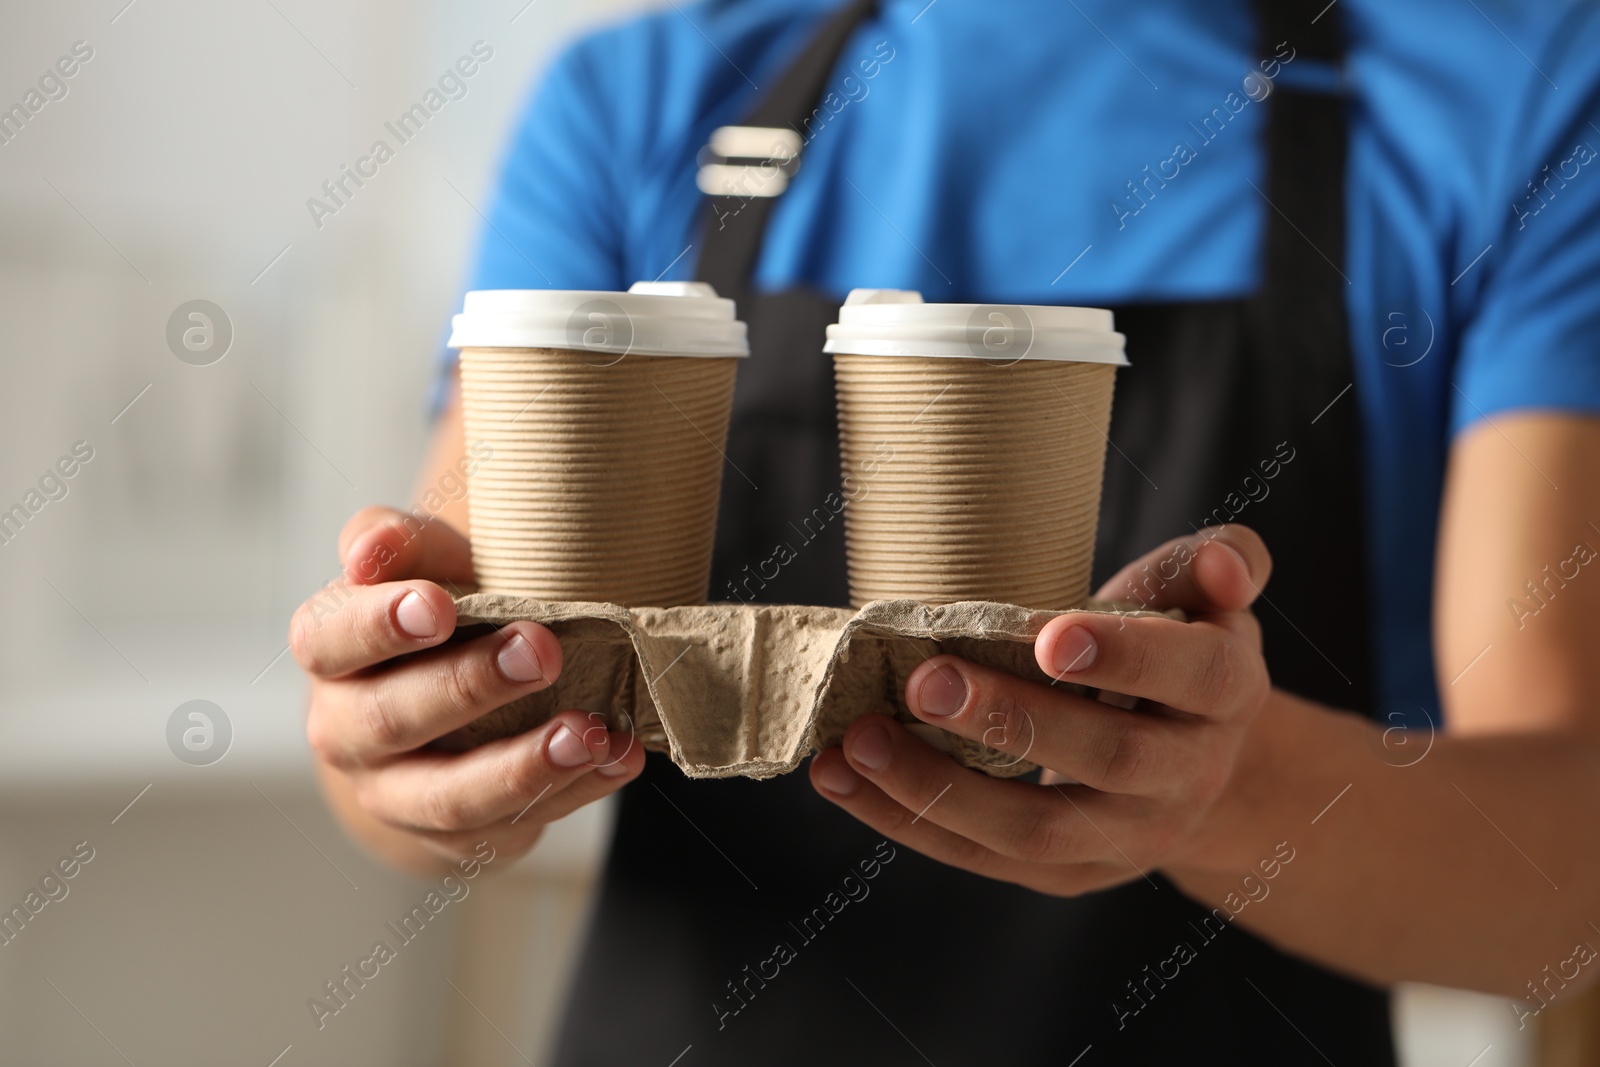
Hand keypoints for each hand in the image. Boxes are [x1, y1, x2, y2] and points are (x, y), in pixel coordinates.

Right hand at [293, 506, 643, 868]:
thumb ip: (402, 543)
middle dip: (469, 685)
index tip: (437, 605)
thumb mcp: (424, 563)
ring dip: (525, 766)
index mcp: (330, 653)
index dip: (377, 625)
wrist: (449, 702)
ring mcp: (395, 795)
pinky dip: (573, 793)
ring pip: (449, 797)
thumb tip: (372, 548)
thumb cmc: (440, 613)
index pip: (329, 640)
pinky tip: (619, 757)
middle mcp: (346, 732)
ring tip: (590, 732)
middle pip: (391, 719)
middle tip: (542, 650)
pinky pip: (509, 827)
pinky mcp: (455, 838)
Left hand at [808, 525, 1272, 894]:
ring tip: (860, 741)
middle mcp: (1187, 776)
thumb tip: (1228, 570)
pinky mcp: (1069, 873)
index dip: (1127, 657)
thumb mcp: (1206, 601)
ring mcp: (1128, 837)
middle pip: (1106, 758)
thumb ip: (1213, 566)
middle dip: (1012, 722)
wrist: (1201, 767)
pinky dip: (909, 822)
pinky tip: (843, 778)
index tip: (1049, 636)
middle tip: (926, 680)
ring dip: (938, 789)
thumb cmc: (1180, 653)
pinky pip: (985, 859)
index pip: (1193, 675)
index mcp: (1227, 694)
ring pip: (1036, 830)